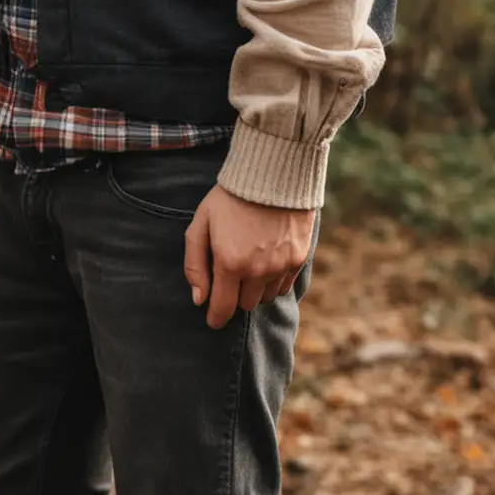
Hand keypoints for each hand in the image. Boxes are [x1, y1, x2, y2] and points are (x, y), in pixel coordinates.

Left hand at [183, 185, 315, 328]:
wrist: (272, 174)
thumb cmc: (230, 198)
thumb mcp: (200, 224)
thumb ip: (195, 264)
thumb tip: (199, 300)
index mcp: (230, 262)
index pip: (223, 308)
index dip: (215, 318)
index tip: (212, 320)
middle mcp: (258, 270)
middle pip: (245, 304)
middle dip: (234, 296)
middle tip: (229, 277)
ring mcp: (281, 266)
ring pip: (265, 297)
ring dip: (254, 290)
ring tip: (248, 265)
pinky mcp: (299, 259)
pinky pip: (283, 286)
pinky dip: (273, 281)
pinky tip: (266, 262)